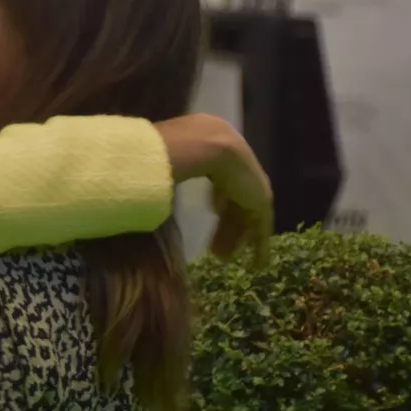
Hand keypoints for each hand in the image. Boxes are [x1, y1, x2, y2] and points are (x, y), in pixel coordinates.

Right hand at [155, 114, 272, 265]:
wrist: (209, 145)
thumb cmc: (183, 150)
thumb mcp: (177, 163)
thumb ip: (173, 172)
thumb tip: (149, 183)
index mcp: (224, 158)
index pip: (222, 185)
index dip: (216, 202)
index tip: (210, 216)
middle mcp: (242, 171)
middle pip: (234, 203)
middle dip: (225, 225)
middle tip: (215, 247)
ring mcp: (253, 185)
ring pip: (244, 217)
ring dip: (235, 238)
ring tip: (224, 259)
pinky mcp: (261, 201)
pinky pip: (261, 228)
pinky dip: (259, 245)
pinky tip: (257, 264)